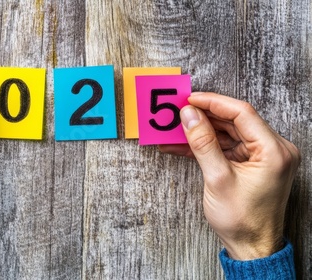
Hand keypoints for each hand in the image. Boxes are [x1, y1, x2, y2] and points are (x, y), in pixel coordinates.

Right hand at [159, 92, 299, 259]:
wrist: (251, 246)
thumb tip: (189, 115)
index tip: (189, 100)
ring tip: (176, 129)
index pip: (242, 113)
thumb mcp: (218, 178)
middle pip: (235, 121)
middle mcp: (274, 149)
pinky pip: (228, 147)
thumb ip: (202, 143)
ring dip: (202, 132)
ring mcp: (264, 157)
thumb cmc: (242, 219)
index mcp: (274, 151)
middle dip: (205, 116)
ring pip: (229, 133)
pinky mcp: (253, 164)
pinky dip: (207, 146)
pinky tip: (183, 145)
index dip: (213, 103)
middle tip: (179, 112)